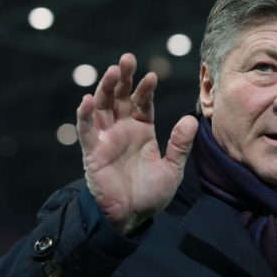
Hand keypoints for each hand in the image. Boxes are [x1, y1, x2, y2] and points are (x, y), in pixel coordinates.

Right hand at [76, 53, 198, 234]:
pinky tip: (87, 100)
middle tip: (126, 59)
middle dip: (123, 78)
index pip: (142, 103)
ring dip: (105, 88)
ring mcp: (106, 139)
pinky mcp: (92, 152)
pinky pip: (86, 131)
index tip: (151, 76)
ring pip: (102, 107)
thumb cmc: (151, 194)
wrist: (132, 217)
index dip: (145, 89)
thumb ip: (180, 145)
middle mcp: (123, 130)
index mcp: (142, 130)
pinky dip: (85, 115)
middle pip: (120, 97)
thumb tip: (191, 120)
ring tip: (112, 71)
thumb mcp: (172, 169)